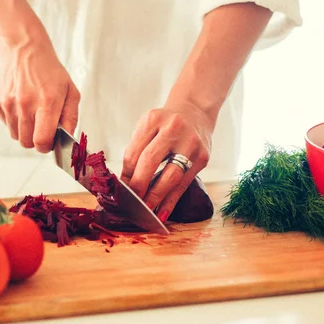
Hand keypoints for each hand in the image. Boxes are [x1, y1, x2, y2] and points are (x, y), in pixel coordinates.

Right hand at [0, 40, 80, 152]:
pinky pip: (6, 123)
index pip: (41, 140)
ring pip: (15, 135)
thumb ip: (71, 116)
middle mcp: (25, 104)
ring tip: (31, 113)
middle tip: (42, 128)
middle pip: (27, 142)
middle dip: (36, 140)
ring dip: (24, 130)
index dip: (46, 146)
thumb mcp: (70, 90)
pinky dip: (14, 120)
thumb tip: (67, 137)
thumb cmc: (49, 71)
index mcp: (47, 102)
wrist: (24, 49)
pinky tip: (20, 104)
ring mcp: (8, 103)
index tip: (49, 142)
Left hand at [120, 100, 212, 221]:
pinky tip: (162, 213)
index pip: (134, 152)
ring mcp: (190, 143)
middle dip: (138, 186)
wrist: (195, 111)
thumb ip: (136, 151)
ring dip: (156, 196)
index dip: (126, 174)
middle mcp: (173, 129)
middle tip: (131, 202)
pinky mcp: (202, 157)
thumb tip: (125, 184)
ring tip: (146, 210)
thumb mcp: (148, 128)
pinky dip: (171, 201)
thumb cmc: (165, 124)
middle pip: (150, 161)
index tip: (120, 190)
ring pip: (170, 176)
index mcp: (152, 120)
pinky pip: (184, 184)